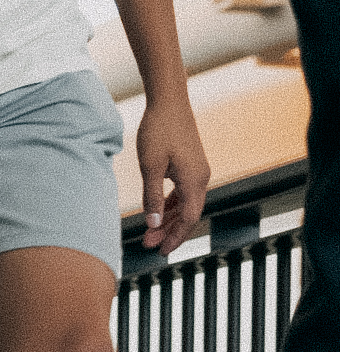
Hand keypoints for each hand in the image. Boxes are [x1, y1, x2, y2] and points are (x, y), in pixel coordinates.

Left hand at [137, 93, 210, 253]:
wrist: (169, 100)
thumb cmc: (158, 130)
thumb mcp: (150, 167)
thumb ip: (151, 198)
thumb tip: (152, 224)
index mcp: (194, 181)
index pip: (188, 219)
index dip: (174, 237)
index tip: (160, 250)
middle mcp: (201, 178)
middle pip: (188, 214)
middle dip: (169, 231)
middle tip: (149, 244)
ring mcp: (198, 171)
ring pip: (185, 204)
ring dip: (168, 218)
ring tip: (150, 231)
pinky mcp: (191, 164)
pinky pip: (183, 192)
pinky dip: (171, 204)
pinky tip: (157, 211)